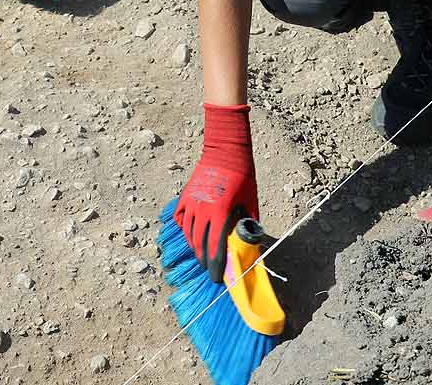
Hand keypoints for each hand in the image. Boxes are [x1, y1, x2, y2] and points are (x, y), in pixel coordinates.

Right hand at [174, 103, 258, 282]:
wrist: (225, 152)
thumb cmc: (242, 177)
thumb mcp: (250, 201)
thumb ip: (248, 223)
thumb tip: (248, 243)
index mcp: (220, 212)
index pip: (215, 247)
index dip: (216, 266)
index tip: (217, 279)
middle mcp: (202, 210)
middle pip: (199, 244)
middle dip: (205, 261)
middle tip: (211, 271)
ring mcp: (191, 202)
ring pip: (189, 233)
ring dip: (195, 248)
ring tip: (202, 257)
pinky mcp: (185, 196)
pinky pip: (180, 218)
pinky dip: (184, 230)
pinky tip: (190, 236)